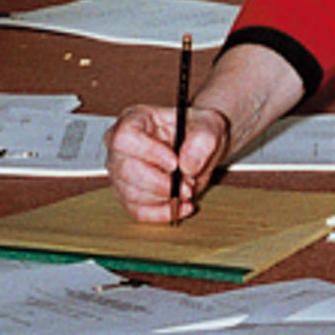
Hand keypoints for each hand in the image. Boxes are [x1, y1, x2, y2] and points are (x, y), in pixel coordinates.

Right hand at [109, 41, 301, 223]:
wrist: (212, 138)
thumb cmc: (206, 124)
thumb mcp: (213, 121)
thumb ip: (204, 136)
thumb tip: (189, 160)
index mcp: (137, 120)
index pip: (124, 138)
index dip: (147, 154)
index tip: (174, 162)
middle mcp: (125, 146)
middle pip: (121, 170)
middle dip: (156, 182)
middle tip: (184, 182)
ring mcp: (127, 170)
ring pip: (125, 193)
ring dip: (158, 201)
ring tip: (185, 194)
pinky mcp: (135, 191)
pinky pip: (135, 210)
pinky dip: (157, 214)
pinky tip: (179, 208)